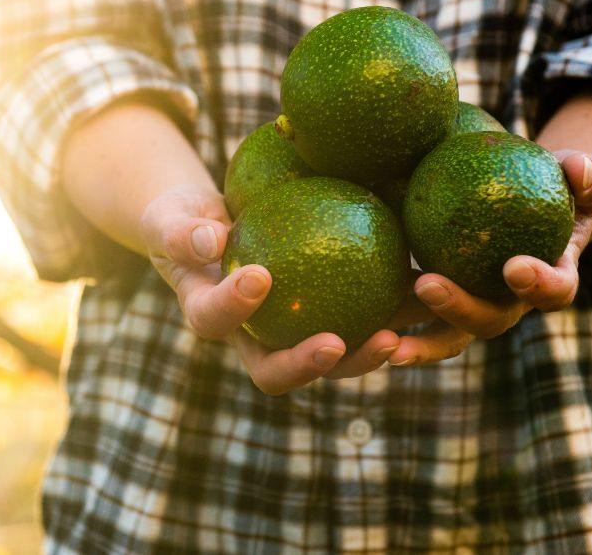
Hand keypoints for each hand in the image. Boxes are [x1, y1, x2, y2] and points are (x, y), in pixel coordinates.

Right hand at [140, 186, 401, 393]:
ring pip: (327, 360)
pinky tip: (419, 295)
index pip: (215, 320)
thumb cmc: (186, 222)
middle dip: (306, 365)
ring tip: (395, 337)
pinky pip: (357, 323)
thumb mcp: (172, 219)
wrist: (210, 230)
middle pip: (276, 371)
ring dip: (361, 356)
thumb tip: (212, 241)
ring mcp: (289, 335)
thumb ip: (184, 232)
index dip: (235, 307)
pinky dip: (387, 318)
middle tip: (335, 343)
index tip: (259, 276)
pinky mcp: (325, 318)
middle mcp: (250, 339)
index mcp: (209, 315)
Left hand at [368, 151, 591, 368]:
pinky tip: (356, 320)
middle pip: (489, 322)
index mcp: (551, 279)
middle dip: (459, 310)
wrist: (525, 204)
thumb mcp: (578, 175)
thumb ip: (586, 172)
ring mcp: (474, 311)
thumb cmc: (556, 186)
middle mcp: (511, 305)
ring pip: (447, 337)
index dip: (538, 285)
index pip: (553, 291)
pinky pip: (414, 322)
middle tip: (427, 285)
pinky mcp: (440, 307)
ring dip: (419, 345)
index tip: (513, 266)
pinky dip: (390, 325)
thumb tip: (578, 166)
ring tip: (385, 343)